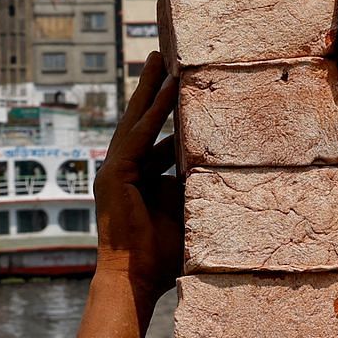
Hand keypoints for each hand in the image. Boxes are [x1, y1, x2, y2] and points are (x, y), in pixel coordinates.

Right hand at [93, 55, 182, 296]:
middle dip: (151, 89)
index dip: (168, 114)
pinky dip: (154, 112)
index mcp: (138, 179)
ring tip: (161, 58)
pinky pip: (138, 136)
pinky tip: (167, 88)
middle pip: (139, 121)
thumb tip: (224, 168)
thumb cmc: (162, 256)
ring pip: (136, 121)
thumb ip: (194, 186)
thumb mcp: (185, 211)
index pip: (154, 139)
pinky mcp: (113, 175)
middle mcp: (122, 170)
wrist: (136, 279)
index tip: (184, 90)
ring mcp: (114, 171)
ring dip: (150, 88)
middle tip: (161, 57)